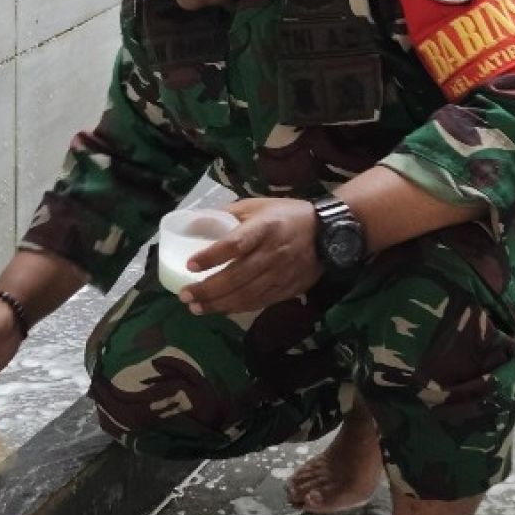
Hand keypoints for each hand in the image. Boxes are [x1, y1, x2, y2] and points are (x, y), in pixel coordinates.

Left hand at [181, 197, 322, 314]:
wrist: (329, 233)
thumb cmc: (288, 215)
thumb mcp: (259, 205)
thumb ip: (230, 213)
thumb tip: (197, 221)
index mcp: (264, 227)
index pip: (235, 244)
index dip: (212, 256)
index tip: (190, 264)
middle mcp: (272, 252)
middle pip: (237, 276)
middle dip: (208, 289)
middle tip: (185, 295)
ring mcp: (281, 273)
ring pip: (246, 295)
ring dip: (219, 304)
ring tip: (196, 307)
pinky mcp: (287, 289)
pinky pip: (259, 302)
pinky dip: (238, 308)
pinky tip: (221, 309)